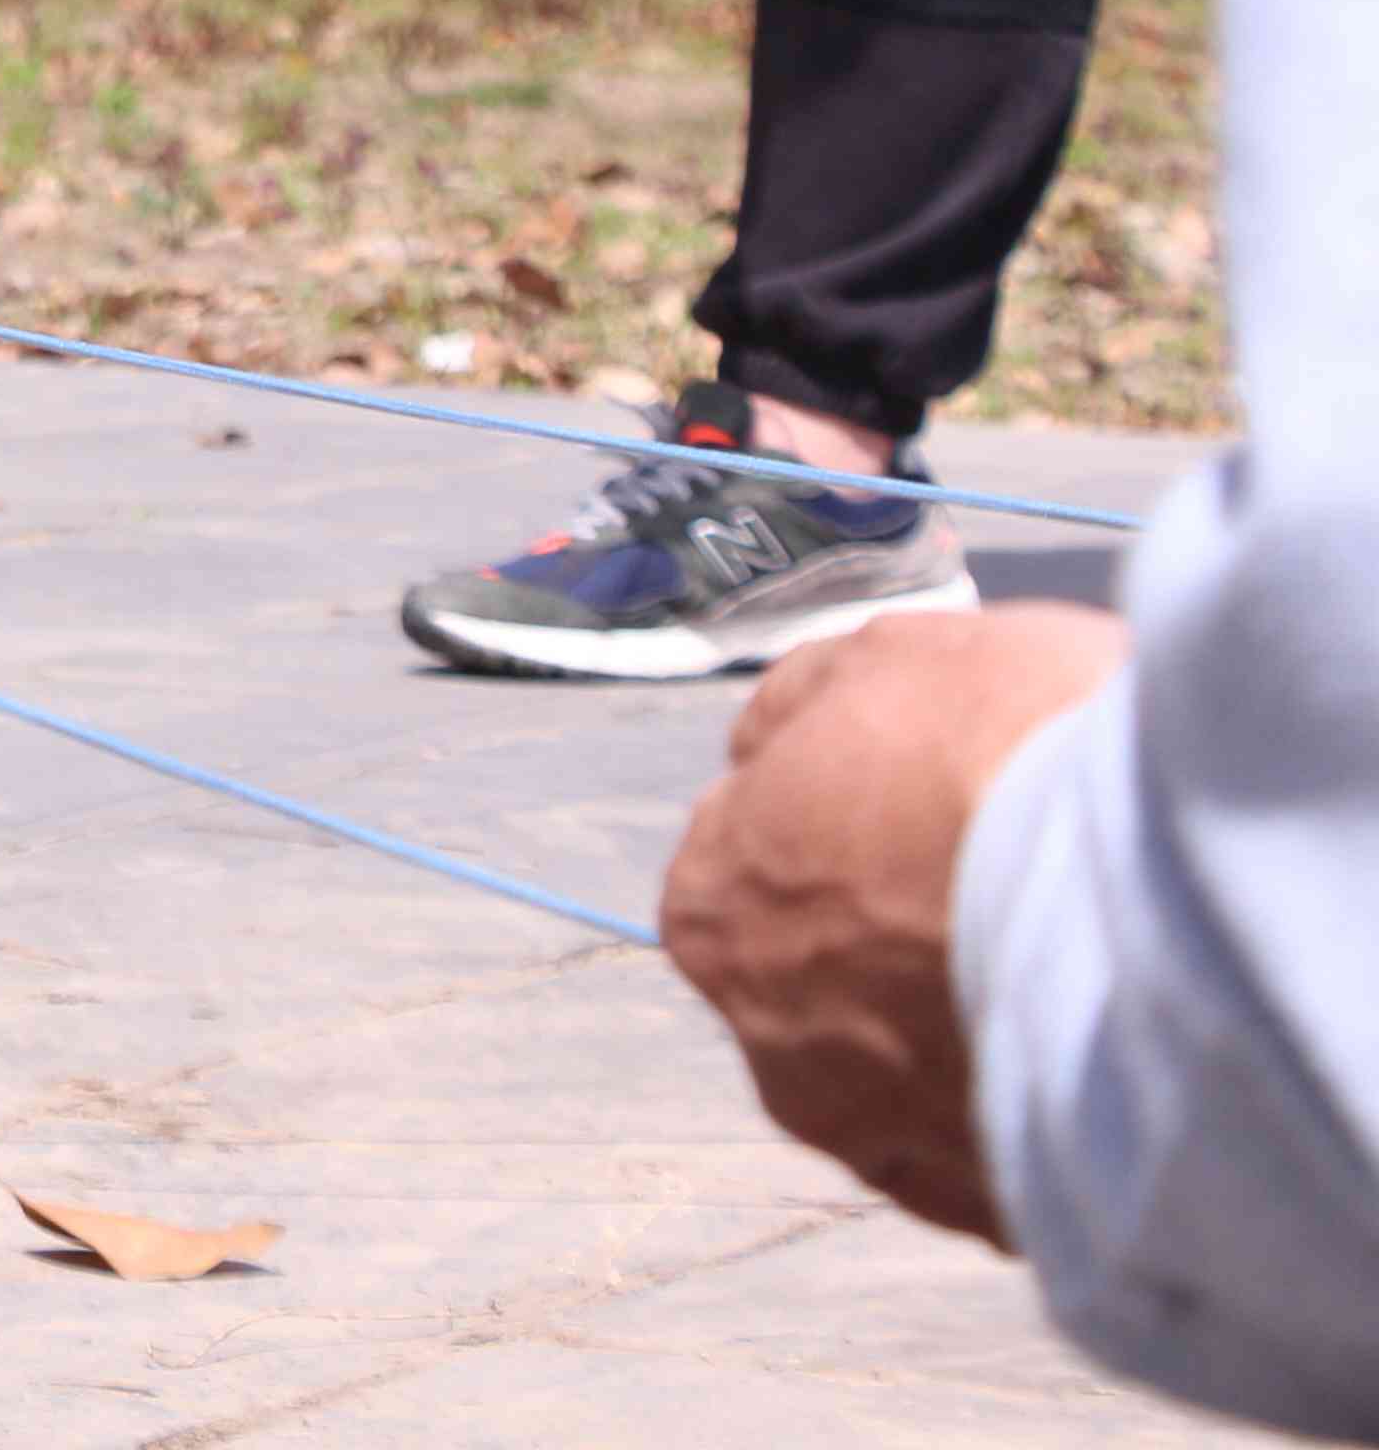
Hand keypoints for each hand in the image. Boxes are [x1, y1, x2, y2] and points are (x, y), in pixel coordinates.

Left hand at [658, 601, 1132, 1245]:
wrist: (1158, 890)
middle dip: (904, 946)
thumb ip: (803, 712)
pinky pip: (1008, 1161)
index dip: (849, 829)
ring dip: (974, 1038)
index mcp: (714, 911)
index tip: (932, 811)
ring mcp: (887, 1143)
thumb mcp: (884, 661)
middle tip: (1017, 889)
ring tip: (1079, 972)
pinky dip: (1046, 1116)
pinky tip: (1106, 1059)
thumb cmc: (1005, 753)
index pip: (753, 866)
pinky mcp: (996, 1210)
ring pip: (918, 1084)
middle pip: (833, 985)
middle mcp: (775, 1046)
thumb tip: (769, 744)